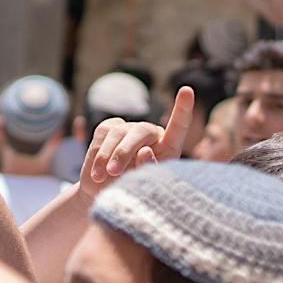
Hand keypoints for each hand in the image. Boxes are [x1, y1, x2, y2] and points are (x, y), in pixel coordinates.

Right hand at [76, 86, 193, 199]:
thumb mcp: (142, 185)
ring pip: (118, 133)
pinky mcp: (108, 127)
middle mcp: (150, 133)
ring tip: (100, 178)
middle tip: (114, 172)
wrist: (104, 192)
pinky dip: (97, 154)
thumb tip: (145, 150)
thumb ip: (147, 169)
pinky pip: (102, 134)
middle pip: (141, 131)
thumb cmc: (130, 189)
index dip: (182, 108)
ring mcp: (128, 128)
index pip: (178, 126)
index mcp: (168, 147)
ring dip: (107, 156)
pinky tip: (95, 172)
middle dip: (125, 151)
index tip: (186, 90)